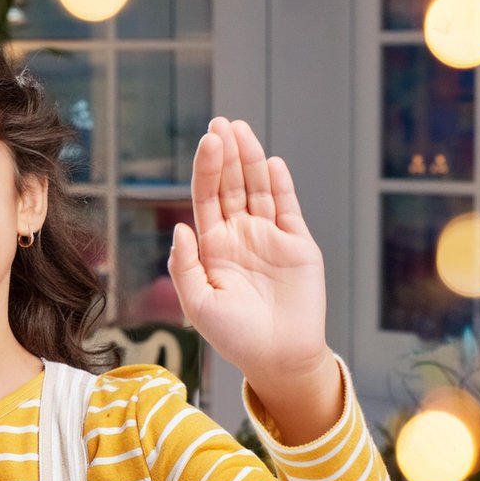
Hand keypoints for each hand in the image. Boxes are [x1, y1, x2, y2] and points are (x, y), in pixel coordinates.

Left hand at [167, 117, 329, 382]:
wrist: (277, 357)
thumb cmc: (233, 335)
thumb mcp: (197, 303)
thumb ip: (185, 265)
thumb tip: (181, 226)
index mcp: (213, 246)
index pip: (206, 198)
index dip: (206, 169)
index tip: (207, 141)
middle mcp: (240, 235)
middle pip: (231, 185)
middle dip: (226, 154)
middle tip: (221, 124)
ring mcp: (270, 237)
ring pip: (259, 189)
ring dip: (251, 160)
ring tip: (243, 131)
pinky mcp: (298, 245)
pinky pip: (288, 209)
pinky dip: (281, 186)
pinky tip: (272, 164)